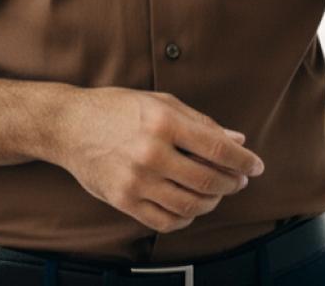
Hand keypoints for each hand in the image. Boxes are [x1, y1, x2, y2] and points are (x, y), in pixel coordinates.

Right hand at [53, 87, 263, 233]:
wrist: (68, 125)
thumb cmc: (117, 109)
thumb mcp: (160, 103)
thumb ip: (201, 123)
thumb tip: (237, 140)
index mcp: (164, 122)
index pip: (218, 149)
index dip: (244, 161)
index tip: (256, 166)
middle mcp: (151, 152)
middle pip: (208, 180)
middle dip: (232, 183)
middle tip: (238, 180)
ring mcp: (136, 180)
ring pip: (190, 205)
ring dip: (212, 202)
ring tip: (216, 192)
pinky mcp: (123, 201)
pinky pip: (166, 221)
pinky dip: (186, 218)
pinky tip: (190, 206)